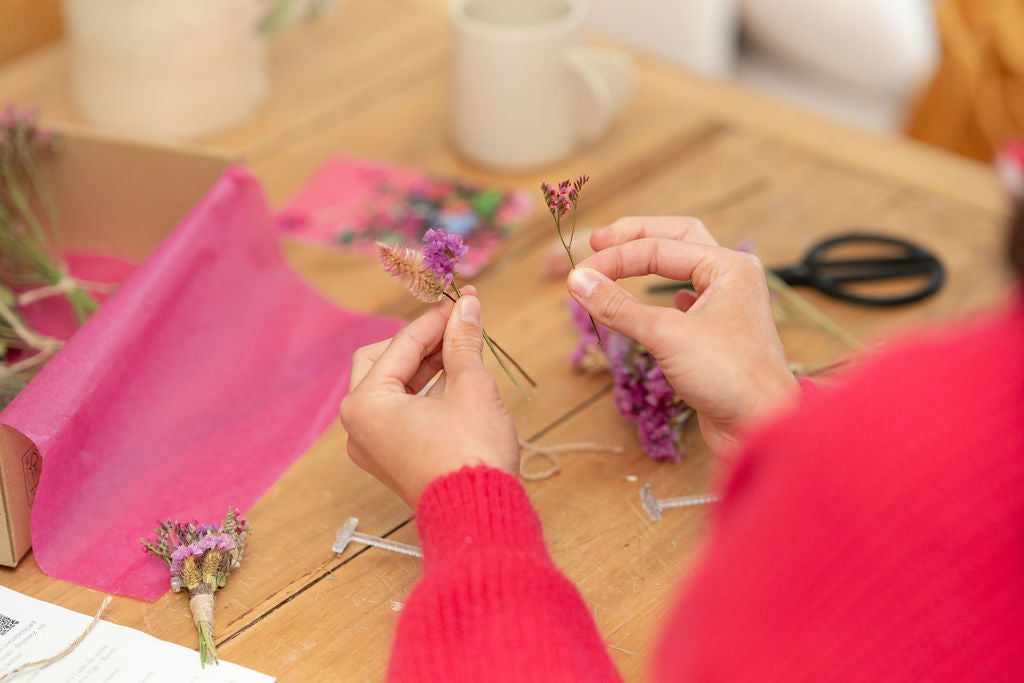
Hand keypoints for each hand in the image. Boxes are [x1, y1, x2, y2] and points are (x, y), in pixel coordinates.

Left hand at [340, 292, 518, 505]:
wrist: (480, 516)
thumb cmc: (472, 454)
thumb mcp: (472, 387)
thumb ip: (464, 342)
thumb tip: (467, 305)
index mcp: (366, 403)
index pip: (401, 345)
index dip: (435, 319)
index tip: (462, 299)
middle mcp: (358, 425)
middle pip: (383, 361)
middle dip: (422, 342)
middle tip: (457, 325)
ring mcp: (372, 445)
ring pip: (393, 387)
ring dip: (427, 366)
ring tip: (464, 348)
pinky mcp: (391, 458)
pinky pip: (400, 412)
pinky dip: (425, 393)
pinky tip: (457, 378)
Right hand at [566, 216, 797, 455]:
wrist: (764, 427)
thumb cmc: (729, 377)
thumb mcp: (666, 335)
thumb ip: (618, 306)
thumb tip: (577, 280)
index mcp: (729, 267)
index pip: (659, 247)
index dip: (615, 257)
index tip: (578, 275)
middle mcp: (731, 279)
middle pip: (677, 239)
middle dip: (636, 237)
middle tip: (598, 240)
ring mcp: (727, 306)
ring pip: (682, 268)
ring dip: (649, 262)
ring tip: (617, 263)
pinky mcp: (718, 335)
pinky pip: (687, 301)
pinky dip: (663, 295)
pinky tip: (655, 302)